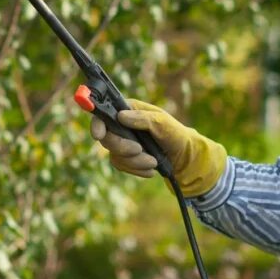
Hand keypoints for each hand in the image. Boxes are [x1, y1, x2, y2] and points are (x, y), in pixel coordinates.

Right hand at [89, 98, 227, 196]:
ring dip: (135, 162)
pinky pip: (121, 166)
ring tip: (153, 161)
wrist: (182, 156)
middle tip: (140, 150)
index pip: (104, 113)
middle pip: (107, 138)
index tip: (98, 135)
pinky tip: (150, 168)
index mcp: (128, 109)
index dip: (97, 123)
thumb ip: (143, 119)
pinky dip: (137, 169)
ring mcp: (121, 141)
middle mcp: (121, 124)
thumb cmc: (175, 134)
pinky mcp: (124, 157)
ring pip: (115, 155)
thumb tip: (121, 116)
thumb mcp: (163, 123)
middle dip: (123, 148)